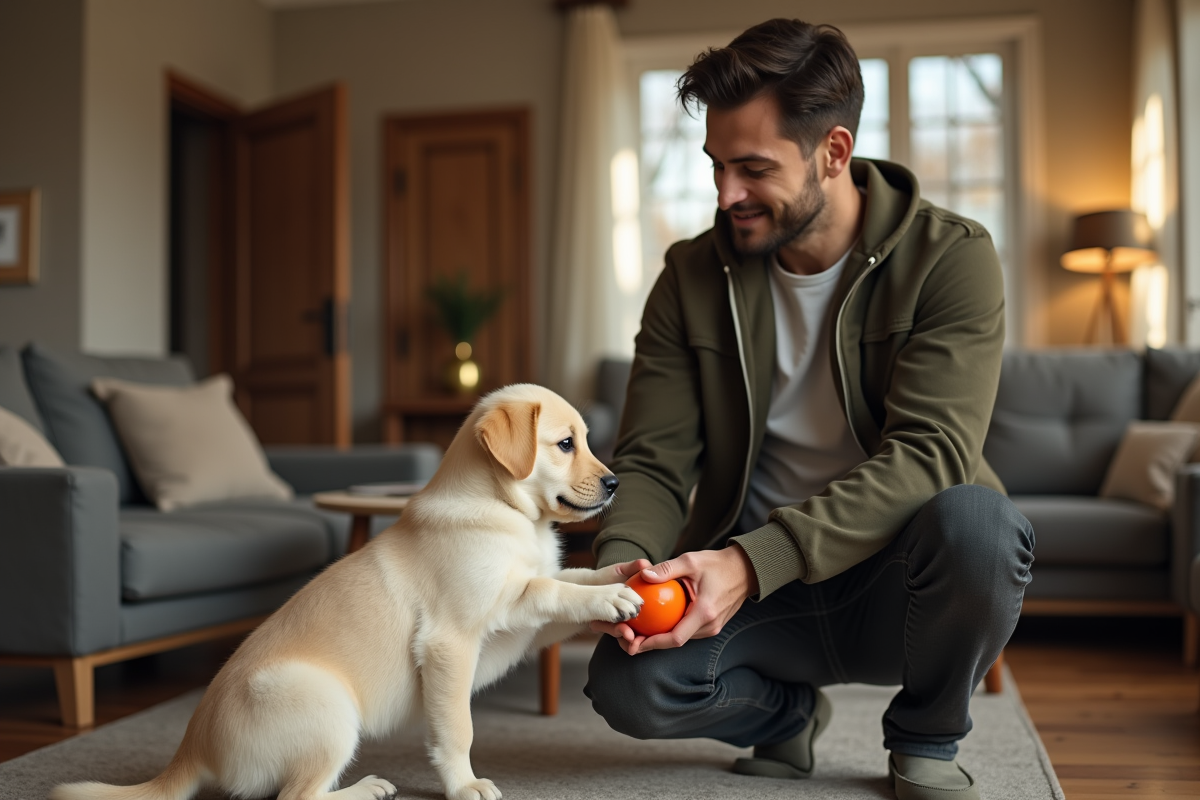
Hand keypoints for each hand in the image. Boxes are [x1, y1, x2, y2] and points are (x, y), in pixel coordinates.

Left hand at [598, 545, 758, 655]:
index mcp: (705, 612)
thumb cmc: (719, 564)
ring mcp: (712, 627)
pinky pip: (688, 631)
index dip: (653, 644)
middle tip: (628, 637)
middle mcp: (710, 625)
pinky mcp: (712, 624)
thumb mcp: (691, 561)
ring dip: (661, 637)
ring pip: (681, 637)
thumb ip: (667, 569)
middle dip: (651, 643)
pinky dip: (672, 628)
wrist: (745, 570)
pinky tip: (656, 621)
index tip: (634, 642)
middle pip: (676, 641)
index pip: (676, 638)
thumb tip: (644, 574)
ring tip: (638, 630)